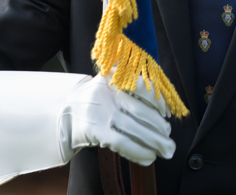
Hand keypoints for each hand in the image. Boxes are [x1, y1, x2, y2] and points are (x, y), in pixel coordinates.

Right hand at [58, 75, 175, 165]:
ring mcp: (102, 112)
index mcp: (115, 78)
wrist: (65, 111)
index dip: (159, 101)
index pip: (143, 86)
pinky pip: (123, 143)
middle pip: (141, 111)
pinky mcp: (96, 131)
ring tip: (165, 149)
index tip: (166, 114)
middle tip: (170, 139)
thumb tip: (162, 112)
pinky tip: (148, 157)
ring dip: (154, 142)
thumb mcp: (110, 85)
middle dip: (160, 128)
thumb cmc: (96, 100)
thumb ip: (132, 91)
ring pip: (135, 128)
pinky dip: (139, 152)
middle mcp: (109, 93)